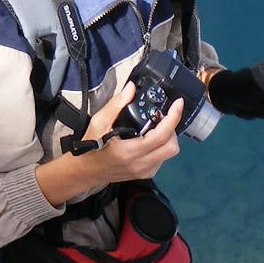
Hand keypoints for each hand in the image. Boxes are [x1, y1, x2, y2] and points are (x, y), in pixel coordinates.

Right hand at [35, 83, 182, 204]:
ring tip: (157, 127)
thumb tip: (132, 88)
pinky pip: (162, 160)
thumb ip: (116, 104)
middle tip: (163, 118)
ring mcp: (143, 171)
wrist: (86, 170)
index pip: (161, 135)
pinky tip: (151, 140)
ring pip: (169, 154)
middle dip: (172, 129)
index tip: (177, 103)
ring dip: (168, 138)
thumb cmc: (91, 146)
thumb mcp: (99, 122)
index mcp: (129, 151)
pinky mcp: (144, 174)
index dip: (173, 118)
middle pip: (172, 147)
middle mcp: (140, 164)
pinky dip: (162, 147)